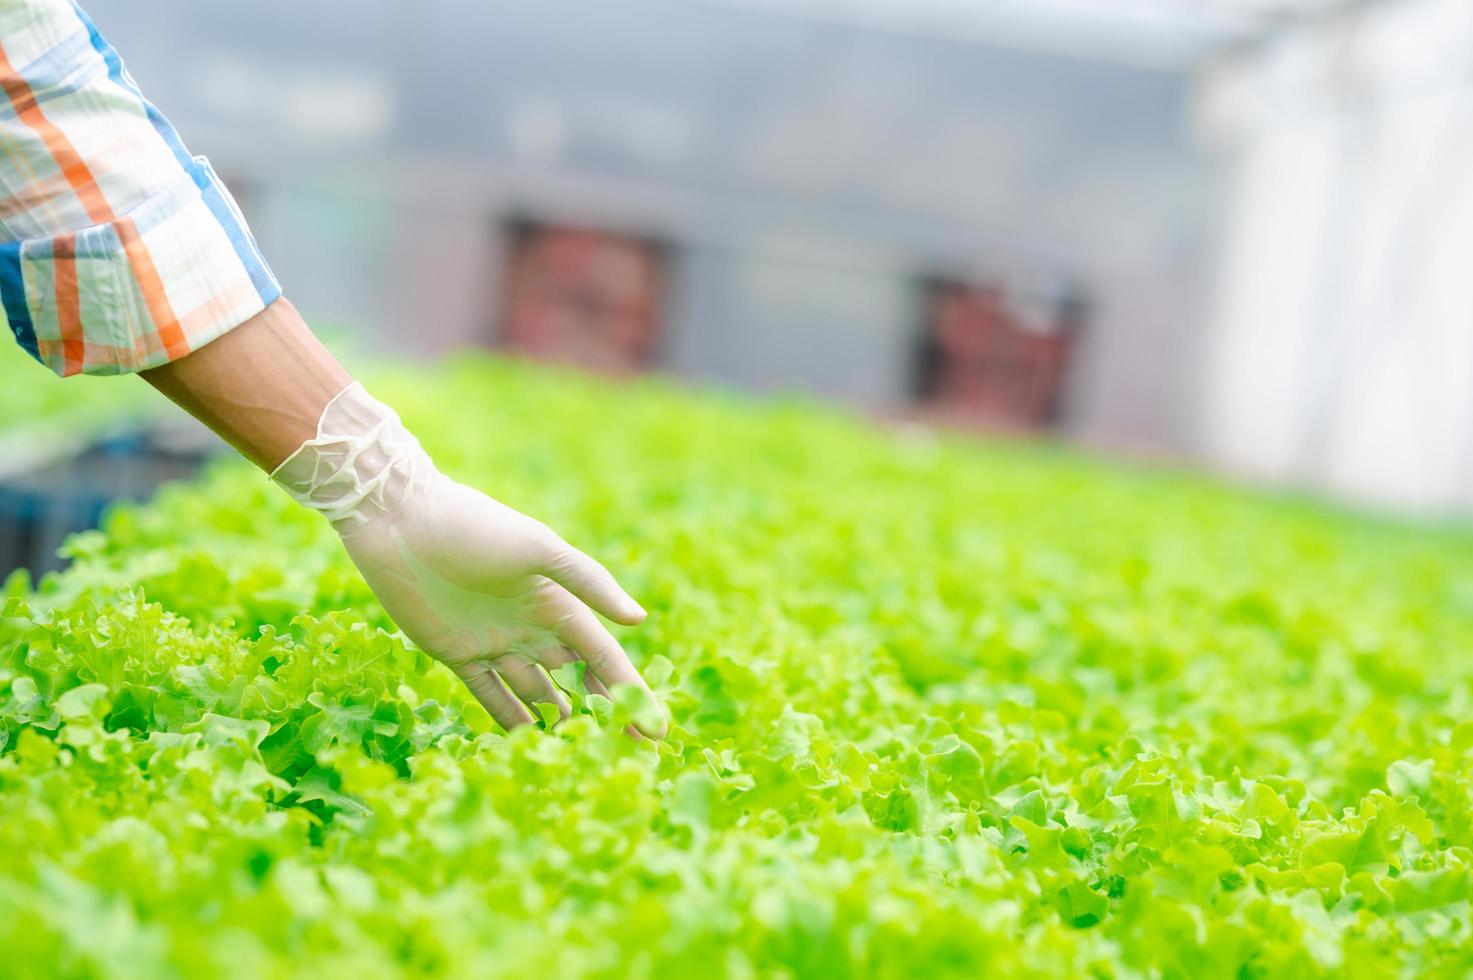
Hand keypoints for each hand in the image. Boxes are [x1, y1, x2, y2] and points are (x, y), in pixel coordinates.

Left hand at [272, 382, 662, 735]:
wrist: (402, 521)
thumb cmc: (476, 527)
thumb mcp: (539, 549)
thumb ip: (588, 582)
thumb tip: (639, 619)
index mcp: (557, 602)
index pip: (603, 657)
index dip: (630, 692)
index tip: (655, 728)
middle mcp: (532, 626)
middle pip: (576, 680)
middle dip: (604, 713)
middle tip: (629, 752)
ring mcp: (496, 642)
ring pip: (537, 693)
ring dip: (560, 721)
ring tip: (582, 757)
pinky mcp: (457, 654)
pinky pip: (490, 695)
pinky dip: (511, 719)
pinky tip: (530, 744)